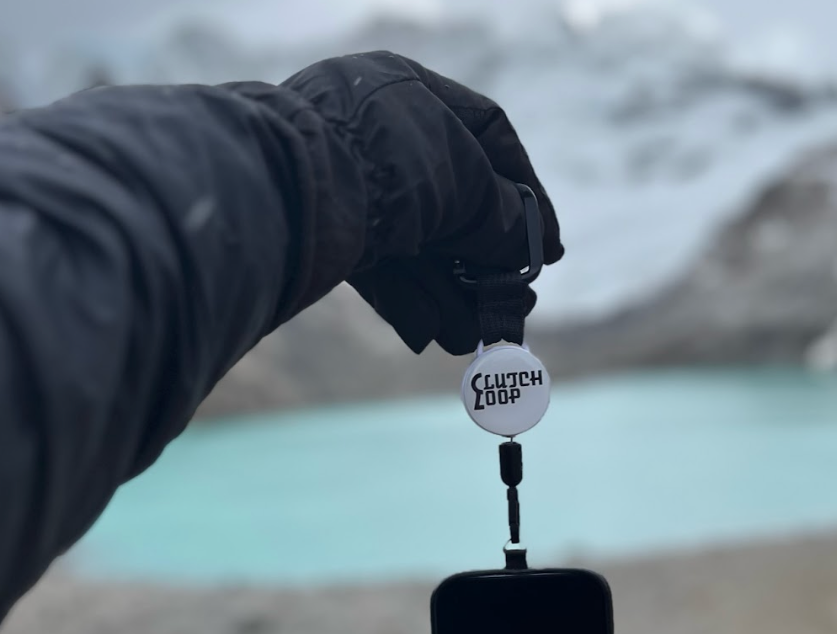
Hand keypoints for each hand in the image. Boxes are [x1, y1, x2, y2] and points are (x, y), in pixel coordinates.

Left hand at [281, 51, 562, 354]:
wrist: (287, 189)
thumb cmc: (389, 165)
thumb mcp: (468, 187)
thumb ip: (504, 218)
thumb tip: (527, 248)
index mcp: (414, 92)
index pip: (490, 139)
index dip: (528, 197)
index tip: (549, 251)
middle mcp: (379, 132)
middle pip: (452, 205)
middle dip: (485, 264)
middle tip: (512, 306)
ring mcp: (349, 181)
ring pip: (415, 245)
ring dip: (450, 295)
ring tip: (475, 337)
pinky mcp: (322, 230)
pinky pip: (376, 267)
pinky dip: (407, 301)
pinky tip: (434, 337)